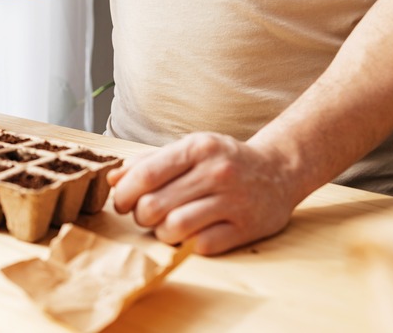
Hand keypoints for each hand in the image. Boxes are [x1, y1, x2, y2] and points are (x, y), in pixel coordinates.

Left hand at [108, 132, 300, 254]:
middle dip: (140, 216)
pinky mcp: (246, 227)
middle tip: (145, 216)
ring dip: (161, 233)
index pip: (145, 175)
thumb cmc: (223, 160)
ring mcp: (233, 200)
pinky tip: (189, 234)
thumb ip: (149, 162)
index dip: (124, 194)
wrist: (280, 170)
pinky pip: (200, 245)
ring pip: (174, 227)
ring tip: (166, 226)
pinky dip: (186, 244)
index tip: (122, 202)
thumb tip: (112, 179)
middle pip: (154, 205)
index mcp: (197, 148)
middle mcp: (216, 172)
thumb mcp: (189, 150)